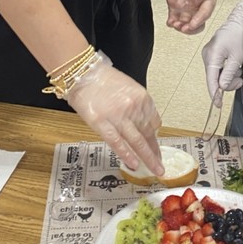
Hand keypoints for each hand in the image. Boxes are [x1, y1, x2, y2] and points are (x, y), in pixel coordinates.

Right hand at [66, 53, 162, 173]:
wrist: (82, 73)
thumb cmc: (103, 79)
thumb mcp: (129, 88)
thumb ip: (138, 106)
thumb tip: (143, 125)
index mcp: (142, 97)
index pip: (154, 122)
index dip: (156, 137)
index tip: (156, 147)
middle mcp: (133, 106)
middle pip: (148, 134)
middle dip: (155, 152)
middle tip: (160, 165)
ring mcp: (118, 115)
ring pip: (138, 141)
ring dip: (148, 158)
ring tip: (154, 170)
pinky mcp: (102, 123)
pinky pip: (118, 142)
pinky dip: (127, 155)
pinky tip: (134, 164)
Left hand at [155, 0, 216, 33]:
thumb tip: (184, 4)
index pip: (206, 12)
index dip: (200, 20)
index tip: (192, 24)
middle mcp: (198, 0)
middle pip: (197, 20)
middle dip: (190, 26)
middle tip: (183, 27)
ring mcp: (185, 1)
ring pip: (185, 20)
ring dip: (181, 25)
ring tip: (175, 23)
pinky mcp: (174, 0)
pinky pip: (174, 15)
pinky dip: (172, 20)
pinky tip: (170, 22)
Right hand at [201, 0, 242, 106]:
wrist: (241, 21)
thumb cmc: (240, 34)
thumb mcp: (237, 57)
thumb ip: (229, 74)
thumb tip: (221, 87)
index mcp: (212, 55)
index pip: (211, 80)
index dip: (215, 94)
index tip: (218, 104)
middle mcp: (207, 55)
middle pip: (214, 78)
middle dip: (228, 82)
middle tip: (240, 80)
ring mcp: (210, 53)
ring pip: (218, 74)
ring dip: (229, 76)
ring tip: (240, 69)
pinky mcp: (214, 53)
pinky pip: (219, 68)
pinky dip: (228, 70)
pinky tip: (235, 66)